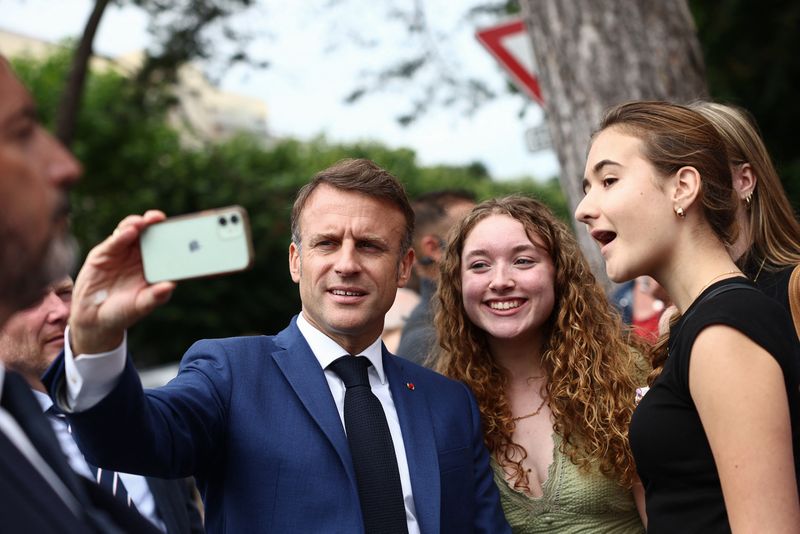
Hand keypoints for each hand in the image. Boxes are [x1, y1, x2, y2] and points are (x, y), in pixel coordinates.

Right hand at [69, 210, 175, 354]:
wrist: (93, 318)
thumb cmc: (123, 312)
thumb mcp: (141, 306)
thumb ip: (155, 296)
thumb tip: (171, 286)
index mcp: (154, 266)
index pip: (166, 246)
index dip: (172, 236)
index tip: (180, 230)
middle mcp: (140, 256)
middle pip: (150, 233)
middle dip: (155, 223)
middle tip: (160, 218)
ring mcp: (122, 252)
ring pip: (132, 231)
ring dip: (138, 224)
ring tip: (143, 222)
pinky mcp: (104, 253)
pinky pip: (115, 241)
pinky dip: (121, 235)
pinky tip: (129, 232)